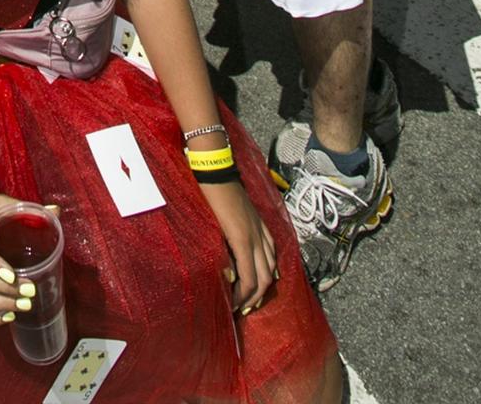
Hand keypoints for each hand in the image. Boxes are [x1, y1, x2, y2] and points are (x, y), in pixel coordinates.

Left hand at [200, 179, 276, 313]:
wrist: (216, 171)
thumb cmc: (208, 199)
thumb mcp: (211, 229)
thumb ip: (222, 254)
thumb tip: (230, 277)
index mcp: (243, 241)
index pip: (249, 280)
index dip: (243, 298)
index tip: (233, 308)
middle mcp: (256, 238)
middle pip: (264, 277)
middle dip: (255, 297)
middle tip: (243, 310)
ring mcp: (261, 229)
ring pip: (271, 265)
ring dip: (264, 285)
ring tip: (254, 298)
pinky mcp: (260, 223)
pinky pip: (272, 249)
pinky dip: (272, 265)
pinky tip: (268, 272)